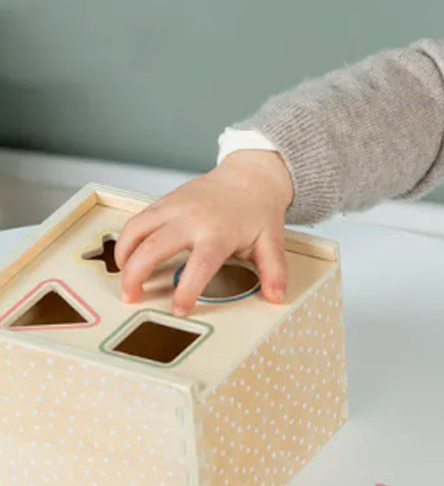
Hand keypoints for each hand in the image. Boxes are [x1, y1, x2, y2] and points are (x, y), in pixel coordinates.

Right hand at [114, 149, 294, 315]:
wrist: (250, 176)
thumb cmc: (258, 210)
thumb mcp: (272, 242)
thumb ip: (274, 271)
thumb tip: (276, 297)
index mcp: (219, 232)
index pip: (199, 265)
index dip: (187, 289)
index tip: (179, 309)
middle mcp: (192, 218)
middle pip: (155, 246)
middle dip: (137, 274)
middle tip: (132, 298)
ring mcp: (174, 207)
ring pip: (137, 230)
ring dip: (124, 256)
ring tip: (124, 281)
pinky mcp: (164, 201)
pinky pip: (137, 220)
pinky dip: (125, 239)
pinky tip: (127, 258)